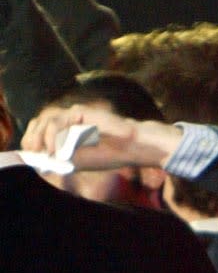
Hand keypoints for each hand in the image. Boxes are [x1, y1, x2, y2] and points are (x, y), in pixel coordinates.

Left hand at [21, 103, 181, 167]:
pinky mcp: (80, 111)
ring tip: (48, 153)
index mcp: (66, 131)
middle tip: (34, 153)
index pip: (39, 131)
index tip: (31, 156)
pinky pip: (57, 121)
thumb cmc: (109, 155)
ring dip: (41, 138)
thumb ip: (57, 158)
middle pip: (38, 122)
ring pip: (45, 120)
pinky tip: (57, 149)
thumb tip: (34, 160)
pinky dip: (53, 136)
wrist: (131, 148)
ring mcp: (73, 114)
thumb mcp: (77, 161)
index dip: (31, 141)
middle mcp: (68, 120)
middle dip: (33, 139)